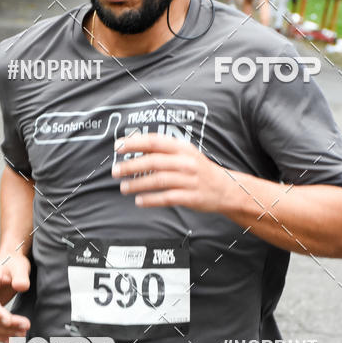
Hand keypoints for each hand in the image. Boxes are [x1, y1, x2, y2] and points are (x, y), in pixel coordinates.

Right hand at [0, 253, 30, 342]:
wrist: (10, 262)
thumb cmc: (14, 263)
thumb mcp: (20, 266)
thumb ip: (21, 276)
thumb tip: (21, 287)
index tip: (9, 320)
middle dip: (5, 325)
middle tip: (25, 327)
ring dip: (3, 332)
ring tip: (21, 335)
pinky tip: (11, 340)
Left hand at [111, 133, 235, 212]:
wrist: (226, 188)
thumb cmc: (199, 170)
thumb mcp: (185, 154)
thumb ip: (163, 150)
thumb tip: (135, 147)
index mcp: (182, 148)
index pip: (155, 142)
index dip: (135, 143)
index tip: (118, 147)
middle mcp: (186, 162)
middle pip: (154, 161)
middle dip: (131, 166)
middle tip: (115, 171)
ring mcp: (189, 180)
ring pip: (158, 180)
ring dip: (138, 184)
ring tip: (124, 187)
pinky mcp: (191, 197)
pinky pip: (167, 198)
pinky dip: (151, 199)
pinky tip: (139, 200)